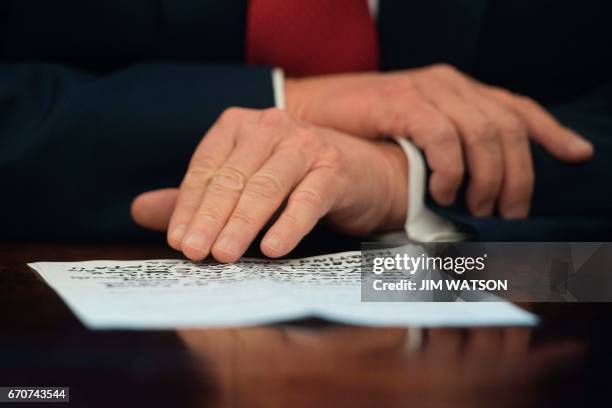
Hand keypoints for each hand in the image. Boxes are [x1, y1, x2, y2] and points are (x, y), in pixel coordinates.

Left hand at [131, 108, 406, 261]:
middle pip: (233, 177)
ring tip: (223, 255)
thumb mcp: (243, 182)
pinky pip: (308, 198)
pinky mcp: (334, 167)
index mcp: (240, 126)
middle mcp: (271, 127)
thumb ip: (195, 196)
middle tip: (194, 253)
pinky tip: (272, 249)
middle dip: (210, 217)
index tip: (178, 240)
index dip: (189, 205)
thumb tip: (140, 211)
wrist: (360, 171)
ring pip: (266, 186)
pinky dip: (289, 224)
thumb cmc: (293, 178)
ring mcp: (305, 144)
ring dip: (242, 223)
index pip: (206, 168)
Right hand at [285, 64, 593, 217]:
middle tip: (505, 212)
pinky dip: (451, 169)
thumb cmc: (362, 129)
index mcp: (458, 89)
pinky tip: (444, 191)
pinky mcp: (401, 101)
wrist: (311, 110)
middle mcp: (449, 83)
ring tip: (475, 207)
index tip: (577, 155)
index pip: (516, 107)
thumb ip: (448, 145)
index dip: (552, 132)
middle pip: (506, 127)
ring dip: (487, 178)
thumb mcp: (414, 132)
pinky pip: (443, 136)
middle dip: (517, 176)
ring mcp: (426, 89)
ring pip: (482, 133)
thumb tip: (479, 184)